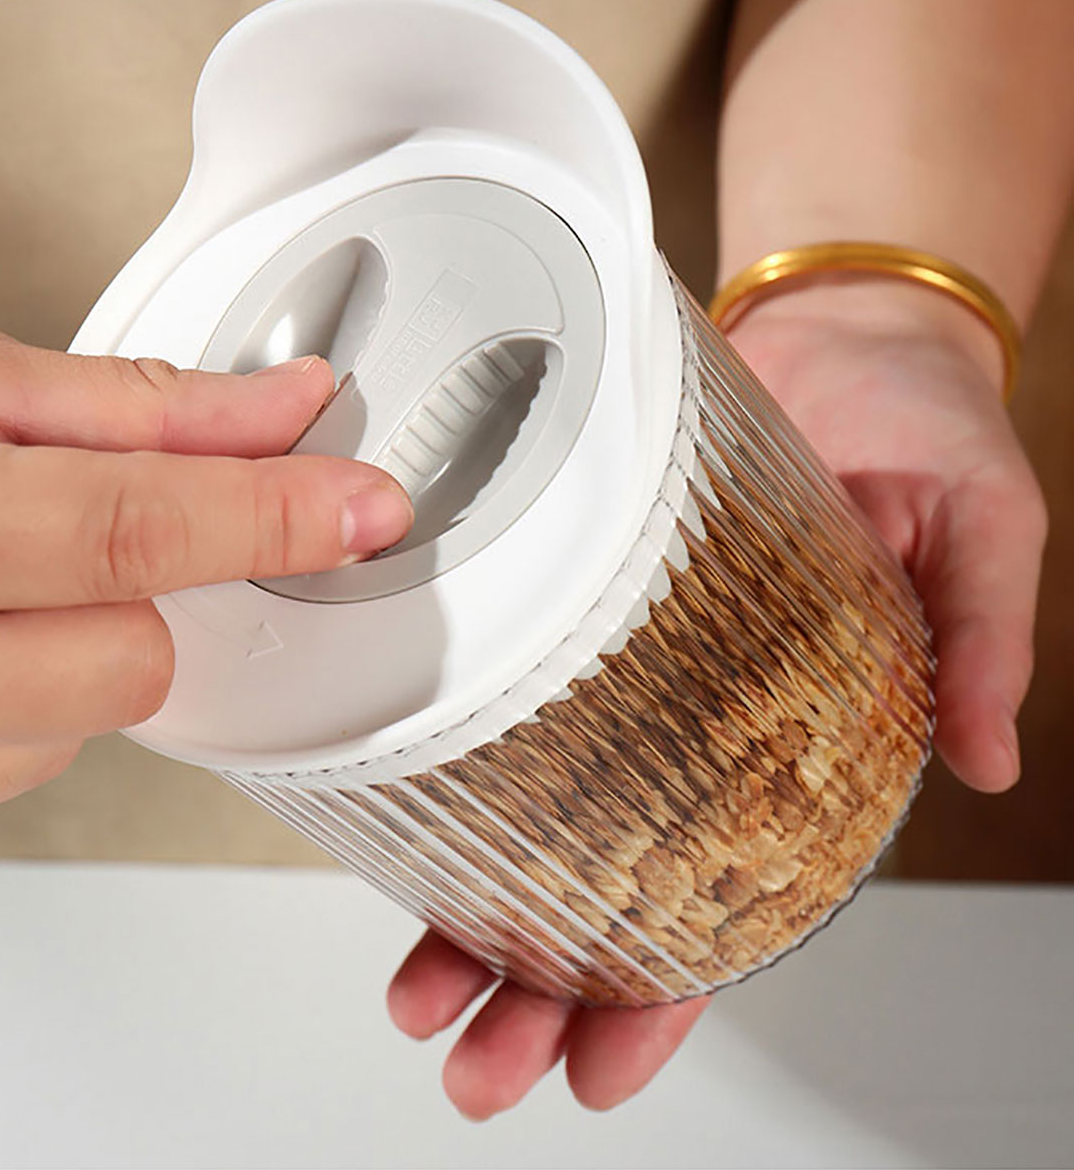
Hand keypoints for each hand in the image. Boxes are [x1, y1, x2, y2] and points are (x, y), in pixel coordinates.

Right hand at [0, 312, 412, 852]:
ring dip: (66, 642)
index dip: (274, 513)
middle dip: (132, 587)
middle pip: (127, 662)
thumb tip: (279, 411)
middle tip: (47, 516)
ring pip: (79, 725)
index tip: (367, 506)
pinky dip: (14, 697)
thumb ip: (124, 408)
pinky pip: (12, 765)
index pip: (136, 532)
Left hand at [386, 277, 1044, 1116]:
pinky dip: (459, 749)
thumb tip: (992, 757)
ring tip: (414, 989)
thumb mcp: (981, 532)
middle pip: (611, 887)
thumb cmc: (925, 426)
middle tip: (471, 1059)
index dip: (668, 992)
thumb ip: (980, 642)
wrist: (847, 326)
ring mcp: (634, 658)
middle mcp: (706, 717)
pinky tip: (405, 810)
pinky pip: (511, 681)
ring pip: (540, 812)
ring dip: (473, 906)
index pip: (733, 900)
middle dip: (539, 988)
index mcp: (810, 737)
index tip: (599, 1069)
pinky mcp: (581, 580)